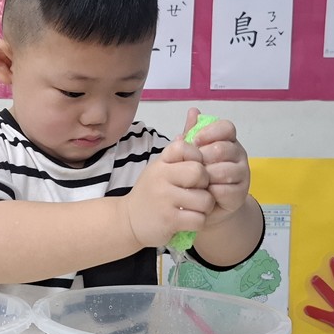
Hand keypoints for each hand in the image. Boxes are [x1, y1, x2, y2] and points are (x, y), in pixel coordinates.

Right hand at [122, 131, 211, 247]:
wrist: (128, 221)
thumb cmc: (151, 191)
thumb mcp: (162, 165)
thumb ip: (181, 145)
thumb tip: (196, 112)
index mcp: (162, 161)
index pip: (188, 148)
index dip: (199, 159)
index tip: (193, 171)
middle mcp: (161, 176)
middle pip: (200, 173)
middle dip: (206, 184)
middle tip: (197, 190)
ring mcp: (164, 199)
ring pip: (204, 199)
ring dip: (204, 207)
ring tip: (193, 207)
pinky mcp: (168, 220)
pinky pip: (199, 219)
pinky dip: (198, 221)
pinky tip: (188, 220)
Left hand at [183, 108, 251, 226]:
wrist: (201, 206)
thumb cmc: (196, 175)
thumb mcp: (190, 153)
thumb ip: (191, 133)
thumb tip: (193, 111)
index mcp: (227, 140)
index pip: (227, 127)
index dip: (210, 133)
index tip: (195, 141)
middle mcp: (239, 154)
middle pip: (223, 149)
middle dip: (203, 158)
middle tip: (191, 167)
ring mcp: (243, 174)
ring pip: (224, 171)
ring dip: (205, 177)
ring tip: (195, 182)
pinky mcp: (241, 194)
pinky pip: (224, 190)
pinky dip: (210, 193)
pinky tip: (202, 194)